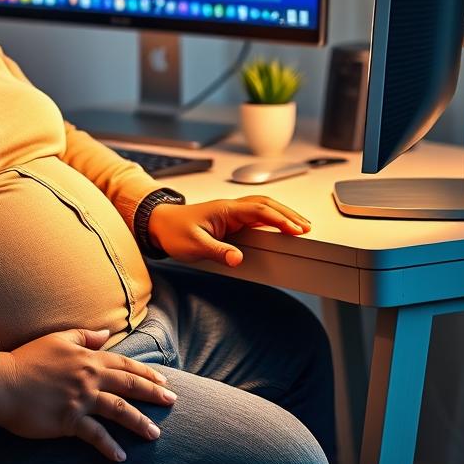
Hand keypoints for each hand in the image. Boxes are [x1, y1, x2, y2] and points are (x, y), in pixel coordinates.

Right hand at [0, 327, 175, 461]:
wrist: (3, 382)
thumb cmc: (27, 359)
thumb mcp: (57, 339)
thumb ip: (84, 336)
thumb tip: (106, 334)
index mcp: (87, 358)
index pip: (124, 365)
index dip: (146, 373)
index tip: (163, 381)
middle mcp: (89, 377)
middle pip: (129, 386)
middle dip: (154, 393)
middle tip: (172, 402)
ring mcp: (81, 399)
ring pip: (119, 410)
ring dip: (139, 423)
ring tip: (155, 434)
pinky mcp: (69, 420)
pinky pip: (95, 435)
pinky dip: (109, 446)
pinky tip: (121, 456)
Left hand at [148, 195, 310, 266]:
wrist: (157, 224)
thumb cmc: (172, 230)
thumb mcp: (193, 245)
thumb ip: (217, 251)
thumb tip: (238, 258)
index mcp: (224, 209)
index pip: (259, 210)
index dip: (279, 219)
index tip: (295, 229)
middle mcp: (230, 208)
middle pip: (266, 204)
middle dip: (288, 214)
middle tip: (306, 227)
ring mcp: (229, 212)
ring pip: (262, 207)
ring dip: (281, 214)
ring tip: (299, 226)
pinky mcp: (228, 219)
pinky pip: (254, 215)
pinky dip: (270, 218)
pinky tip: (278, 225)